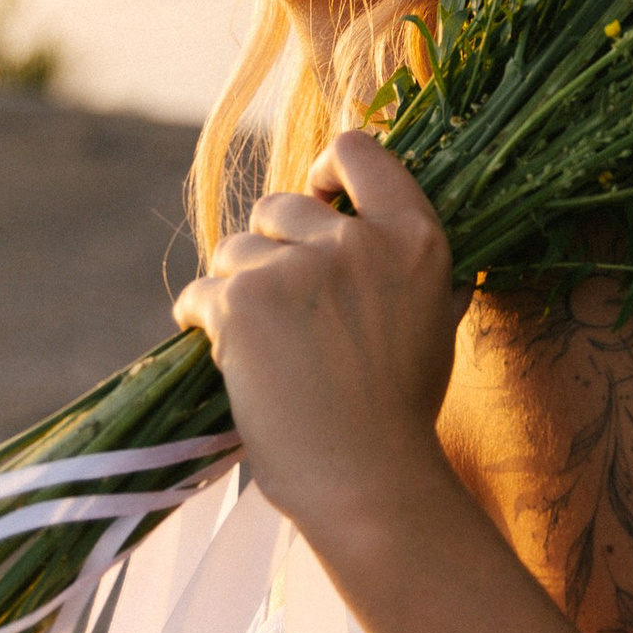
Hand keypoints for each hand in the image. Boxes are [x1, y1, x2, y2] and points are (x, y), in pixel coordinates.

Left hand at [172, 130, 463, 559]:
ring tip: (262, 348)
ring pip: (235, 250)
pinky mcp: (244, 302)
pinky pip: (201, 293)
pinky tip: (230, 360)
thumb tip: (373, 223)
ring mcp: (297, 267)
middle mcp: (358, 241)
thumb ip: (405, 266)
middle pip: (281, 204)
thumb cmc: (400, 414)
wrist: (368, 481)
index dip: (327, 168)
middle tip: (282, 310)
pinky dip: (204, 323)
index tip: (317, 198)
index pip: (360, 152)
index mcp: (414, 237)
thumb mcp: (431, 321)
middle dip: (270, 248)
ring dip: (236, 291)